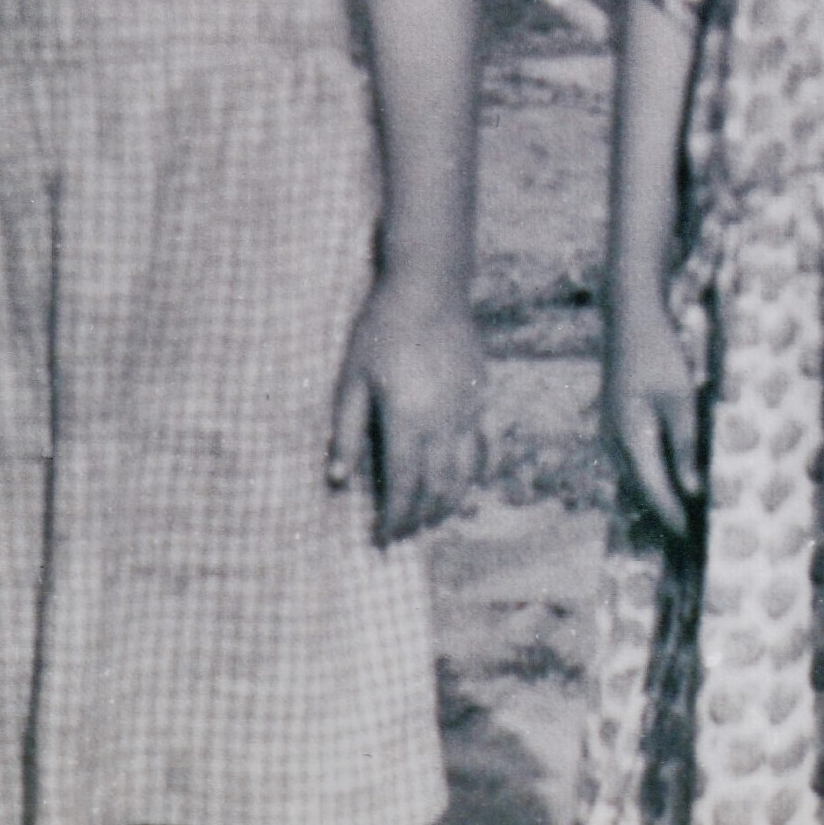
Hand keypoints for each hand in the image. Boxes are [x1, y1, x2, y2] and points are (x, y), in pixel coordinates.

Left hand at [328, 277, 484, 543]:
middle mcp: (443, 422)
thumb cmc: (381, 328)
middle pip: (435, 488)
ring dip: (448, 504)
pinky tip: (465, 485)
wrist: (428, 285)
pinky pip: (486, 447)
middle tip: (402, 534)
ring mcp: (468, 410)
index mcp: (407, 419)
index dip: (393, 520)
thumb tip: (337, 481)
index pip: (403, 487)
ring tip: (430, 518)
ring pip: (464, 475)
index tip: (381, 540)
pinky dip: (477, 474)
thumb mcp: (352, 377)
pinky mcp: (482, 396)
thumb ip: (347, 432)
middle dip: (418, 518)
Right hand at [605, 289, 699, 535]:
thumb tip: (691, 493)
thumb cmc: (660, 354)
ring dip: (655, 496)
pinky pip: (630, 461)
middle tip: (692, 533)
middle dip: (664, 513)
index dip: (672, 516)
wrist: (630, 316)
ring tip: (682, 513)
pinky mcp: (614, 420)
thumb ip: (685, 448)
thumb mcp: (681, 400)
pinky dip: (648, 476)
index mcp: (630, 436)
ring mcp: (609, 430)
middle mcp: (613, 439)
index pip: (653, 490)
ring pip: (632, 476)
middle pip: (639, 489)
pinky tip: (666, 478)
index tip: (692, 538)